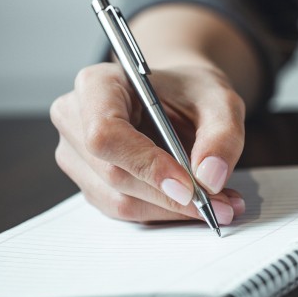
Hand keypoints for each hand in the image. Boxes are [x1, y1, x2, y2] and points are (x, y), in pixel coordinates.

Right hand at [50, 61, 246, 222]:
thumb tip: (211, 178)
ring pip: (119, 200)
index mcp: (97, 84)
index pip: (106, 133)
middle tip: (221, 204)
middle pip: (113, 174)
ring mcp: (78, 156)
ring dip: (172, 210)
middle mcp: (75, 120)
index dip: (146, 164)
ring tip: (220, 204)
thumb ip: (222, 135)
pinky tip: (198, 204)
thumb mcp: (220, 101)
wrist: (181, 98)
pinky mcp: (91, 184)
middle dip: (171, 196)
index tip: (189, 186)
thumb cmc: (192, 92)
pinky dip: (166, 212)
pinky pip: (126, 210)